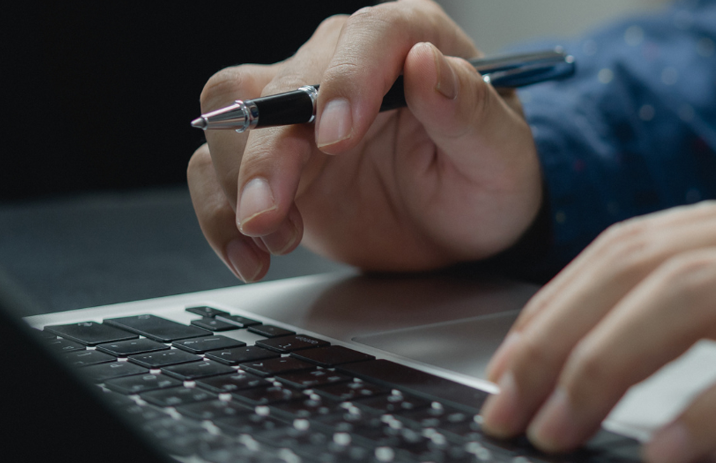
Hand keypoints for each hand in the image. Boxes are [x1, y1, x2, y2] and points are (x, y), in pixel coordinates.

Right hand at [187, 0, 541, 281]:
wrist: (466, 227)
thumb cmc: (491, 179)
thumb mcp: (500, 156)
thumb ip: (469, 110)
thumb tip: (427, 64)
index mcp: (414, 40)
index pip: (371, 36)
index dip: (347, 80)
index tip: (337, 137)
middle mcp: (348, 62)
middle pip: (286, 81)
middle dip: (272, 151)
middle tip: (272, 210)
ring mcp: (302, 108)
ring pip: (234, 114)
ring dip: (239, 180)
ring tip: (274, 235)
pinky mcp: (273, 154)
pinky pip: (214, 167)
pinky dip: (218, 212)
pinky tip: (252, 253)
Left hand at [477, 178, 715, 461]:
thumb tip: (655, 363)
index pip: (644, 241)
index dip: (564, 299)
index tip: (512, 360)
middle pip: (650, 264)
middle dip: (560, 337)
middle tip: (509, 406)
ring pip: (699, 296)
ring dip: (611, 366)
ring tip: (560, 428)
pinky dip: (715, 405)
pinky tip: (670, 449)